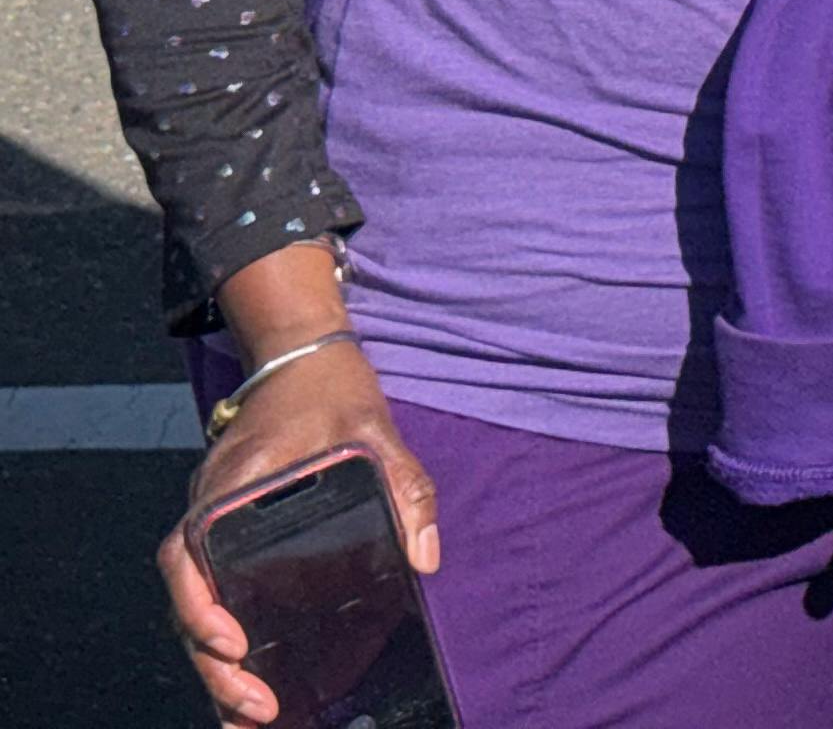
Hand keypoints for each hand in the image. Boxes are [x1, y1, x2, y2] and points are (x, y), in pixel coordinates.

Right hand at [164, 338, 438, 725]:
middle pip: (190, 600)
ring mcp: (215, 524)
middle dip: (215, 664)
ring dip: (218, 662)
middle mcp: (210, 512)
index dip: (199, 609)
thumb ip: (406, 489)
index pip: (187, 558)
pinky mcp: (230, 532)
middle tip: (255, 710)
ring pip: (198, 605)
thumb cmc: (337, 394)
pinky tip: (256, 672)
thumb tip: (426, 560)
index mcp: (230, 489)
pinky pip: (216, 591)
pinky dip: (228, 632)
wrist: (305, 358)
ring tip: (251, 713)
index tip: (232, 646)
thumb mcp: (378, 432)